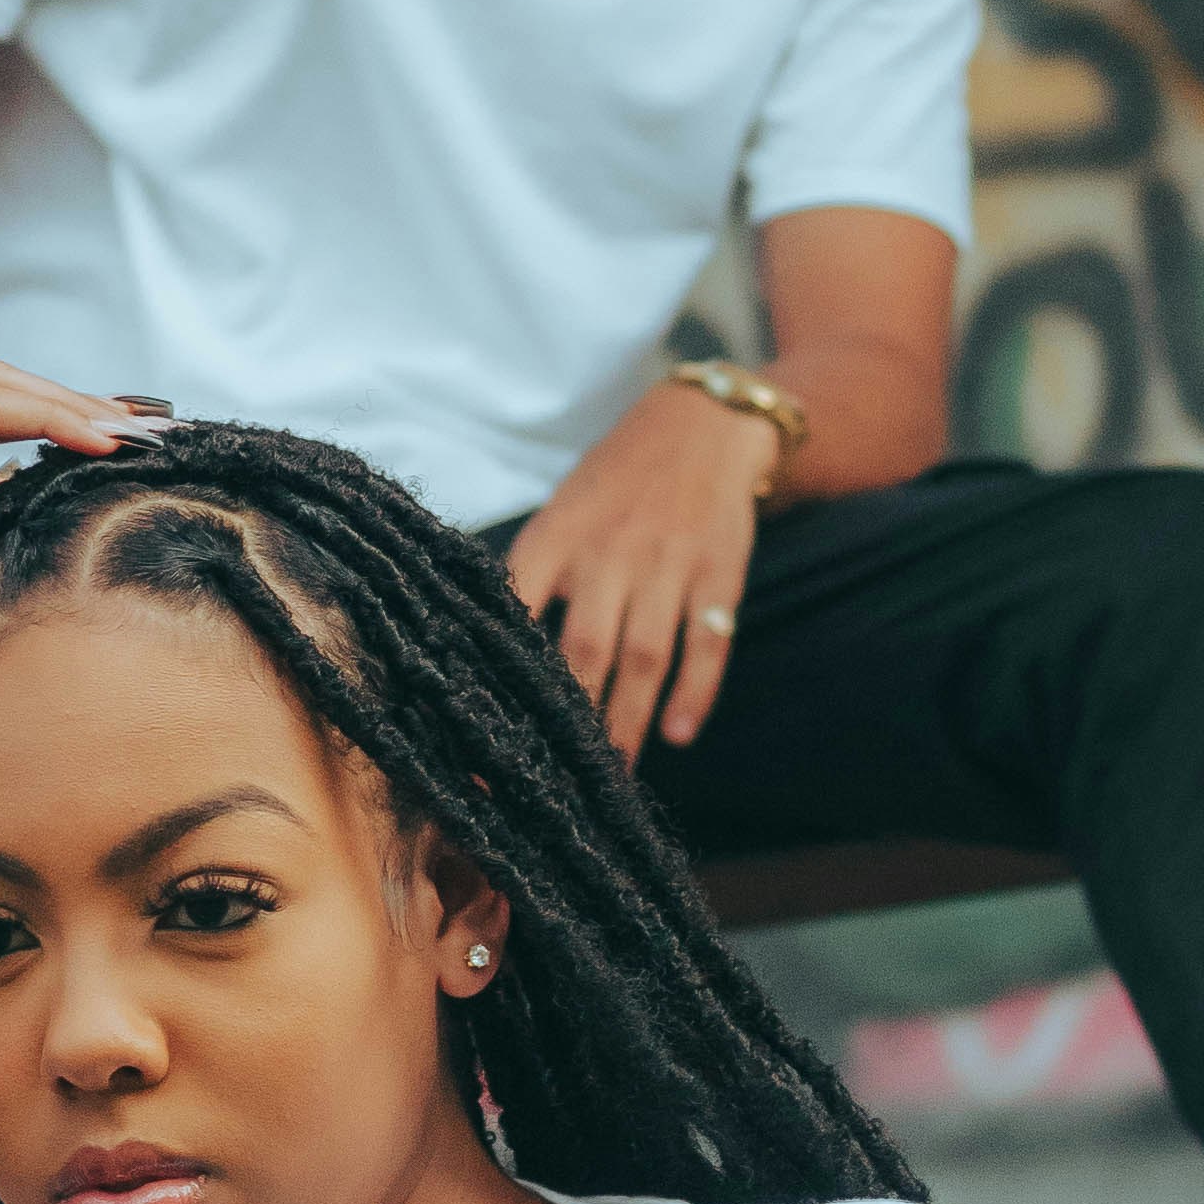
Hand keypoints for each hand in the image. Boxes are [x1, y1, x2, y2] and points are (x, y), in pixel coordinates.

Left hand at [505, 378, 774, 763]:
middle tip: (556, 778)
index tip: (484, 733)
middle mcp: (609, 552)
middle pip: (583, 649)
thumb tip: (492, 655)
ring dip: (629, 720)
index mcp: (556, 536)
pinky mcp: (719, 572)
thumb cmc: (616, 482)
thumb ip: (534, 576)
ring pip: (644, 656)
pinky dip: (696, 692)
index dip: (498, 674)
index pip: (515, 611)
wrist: (703, 425)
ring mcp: (667, 563)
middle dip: (569, 719)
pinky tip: (680, 733)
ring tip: (615, 773)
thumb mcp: (562, 513)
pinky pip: (708, 643)